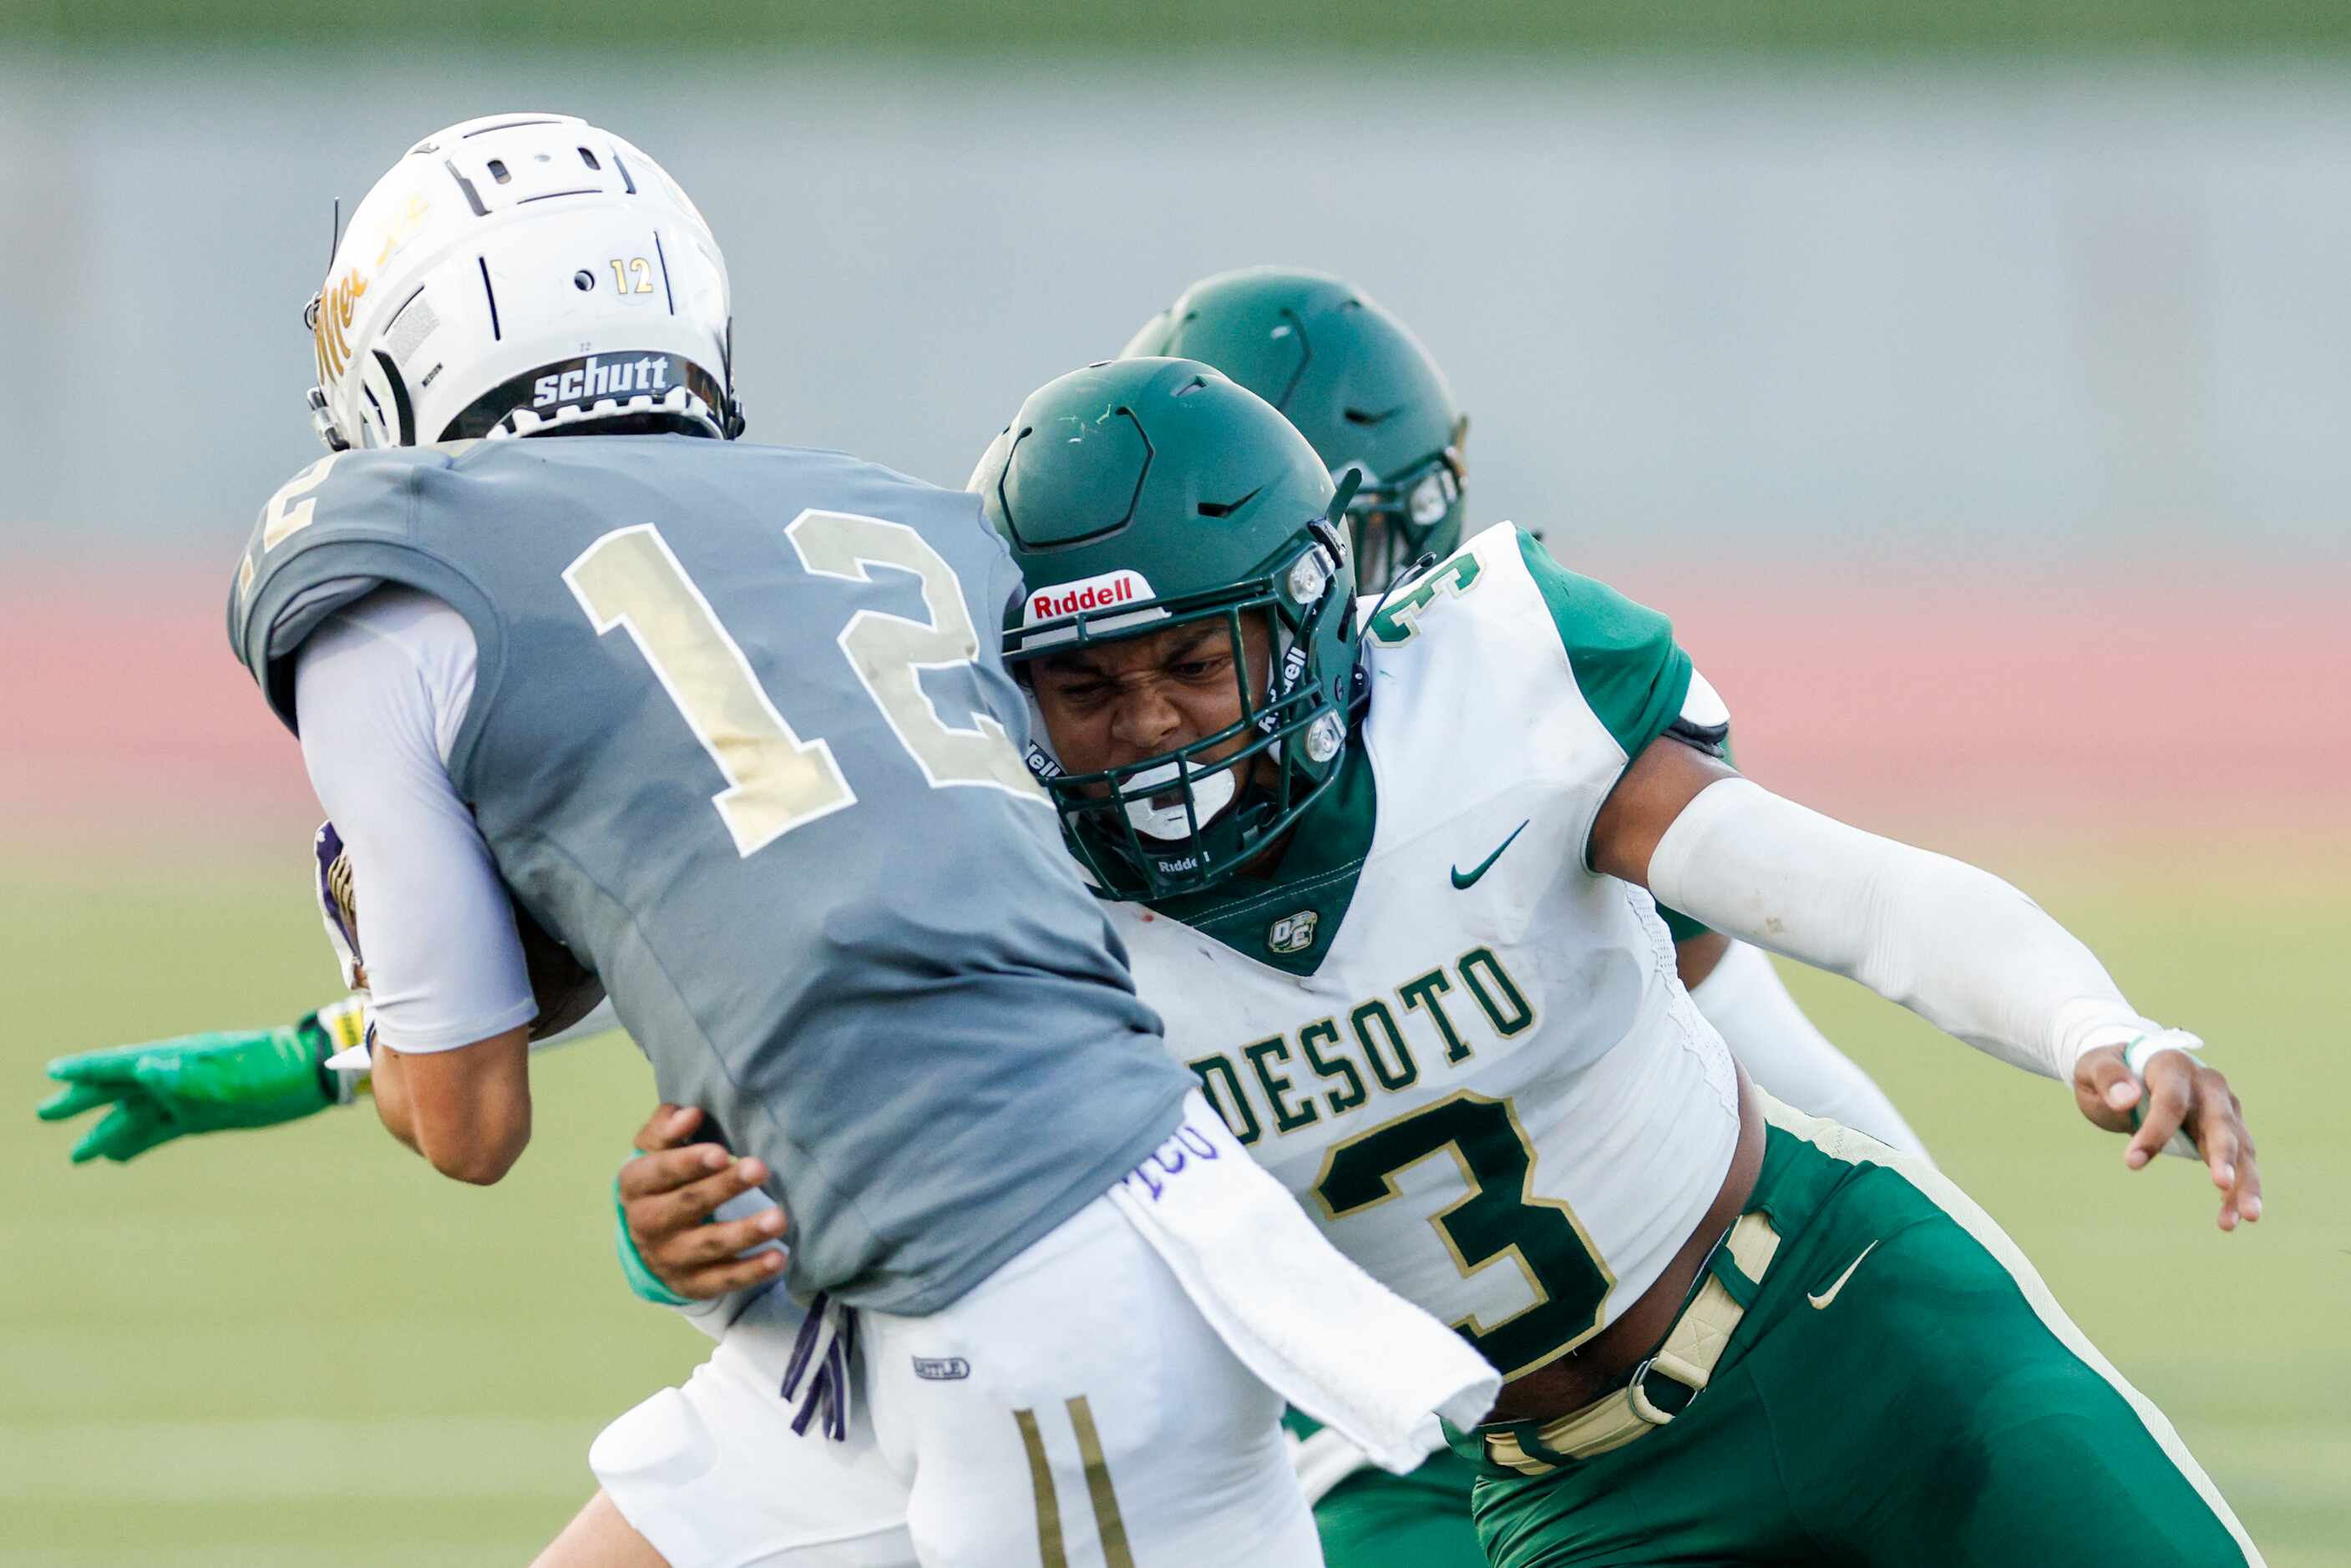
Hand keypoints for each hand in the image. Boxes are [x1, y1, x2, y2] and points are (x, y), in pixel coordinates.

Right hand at [37, 1019, 335, 1163]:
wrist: (313, 1073)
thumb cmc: (273, 1069)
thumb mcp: (232, 1075)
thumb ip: (187, 1076)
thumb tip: (144, 1069)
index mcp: (179, 1058)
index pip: (123, 1064)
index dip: (87, 1069)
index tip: (54, 1072)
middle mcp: (178, 1075)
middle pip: (120, 1088)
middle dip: (83, 1101)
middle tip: (45, 1113)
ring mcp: (191, 1095)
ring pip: (138, 1115)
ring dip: (107, 1131)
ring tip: (77, 1154)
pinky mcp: (207, 1113)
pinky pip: (163, 1129)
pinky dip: (138, 1142)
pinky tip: (118, 1156)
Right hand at [617, 1103, 787, 1299]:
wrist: (649, 1238)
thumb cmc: (663, 1179)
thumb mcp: (655, 1151)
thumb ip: (667, 1128)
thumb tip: (690, 1113)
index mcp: (636, 1186)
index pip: (658, 1172)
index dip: (688, 1162)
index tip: (722, 1153)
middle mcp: (646, 1224)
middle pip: (687, 1205)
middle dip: (724, 1188)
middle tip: (760, 1169)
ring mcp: (669, 1258)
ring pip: (708, 1245)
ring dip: (745, 1233)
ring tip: (778, 1219)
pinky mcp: (691, 1284)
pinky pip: (722, 1280)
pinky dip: (751, 1272)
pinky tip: (778, 1258)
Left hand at [2073, 1036, 2261, 1231]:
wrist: (2130, 1069)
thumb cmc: (2109, 1071)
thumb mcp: (2094, 1067)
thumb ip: (2108, 1078)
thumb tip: (2126, 1099)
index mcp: (2173, 1065)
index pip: (2171, 1100)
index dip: (2155, 1132)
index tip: (2131, 1163)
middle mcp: (2208, 1085)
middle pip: (2220, 1122)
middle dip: (2224, 1154)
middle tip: (2221, 1184)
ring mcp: (2223, 1110)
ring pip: (2242, 1147)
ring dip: (2245, 1182)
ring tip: (2246, 1216)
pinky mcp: (2228, 1133)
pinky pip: (2241, 1164)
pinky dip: (2240, 1191)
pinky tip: (2233, 1218)